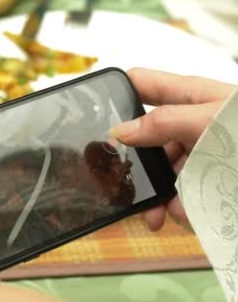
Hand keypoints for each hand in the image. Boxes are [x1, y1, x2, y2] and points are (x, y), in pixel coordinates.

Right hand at [110, 68, 235, 230]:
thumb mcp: (209, 121)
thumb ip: (162, 123)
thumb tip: (118, 131)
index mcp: (188, 97)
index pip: (141, 85)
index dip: (115, 95)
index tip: (92, 116)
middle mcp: (190, 122)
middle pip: (146, 137)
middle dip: (135, 161)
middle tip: (122, 183)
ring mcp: (200, 151)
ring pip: (162, 170)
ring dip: (156, 193)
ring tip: (159, 214)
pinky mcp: (210, 178)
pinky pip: (182, 190)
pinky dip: (176, 206)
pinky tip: (180, 216)